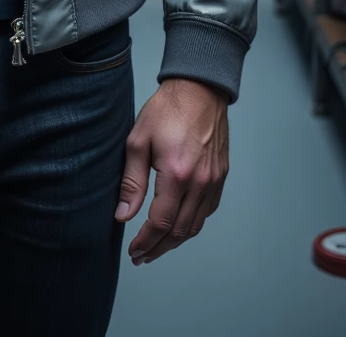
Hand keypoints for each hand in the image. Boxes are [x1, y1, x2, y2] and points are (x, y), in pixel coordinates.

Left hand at [115, 77, 229, 263]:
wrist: (199, 89)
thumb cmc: (167, 110)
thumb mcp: (138, 140)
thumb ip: (132, 182)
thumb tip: (123, 216)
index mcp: (176, 174)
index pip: (160, 223)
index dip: (145, 242)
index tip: (133, 251)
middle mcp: (200, 183)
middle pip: (179, 231)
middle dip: (158, 248)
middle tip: (141, 256)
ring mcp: (214, 181)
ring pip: (195, 225)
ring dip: (175, 241)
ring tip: (157, 247)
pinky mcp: (221, 177)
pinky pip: (208, 211)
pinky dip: (192, 224)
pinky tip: (178, 225)